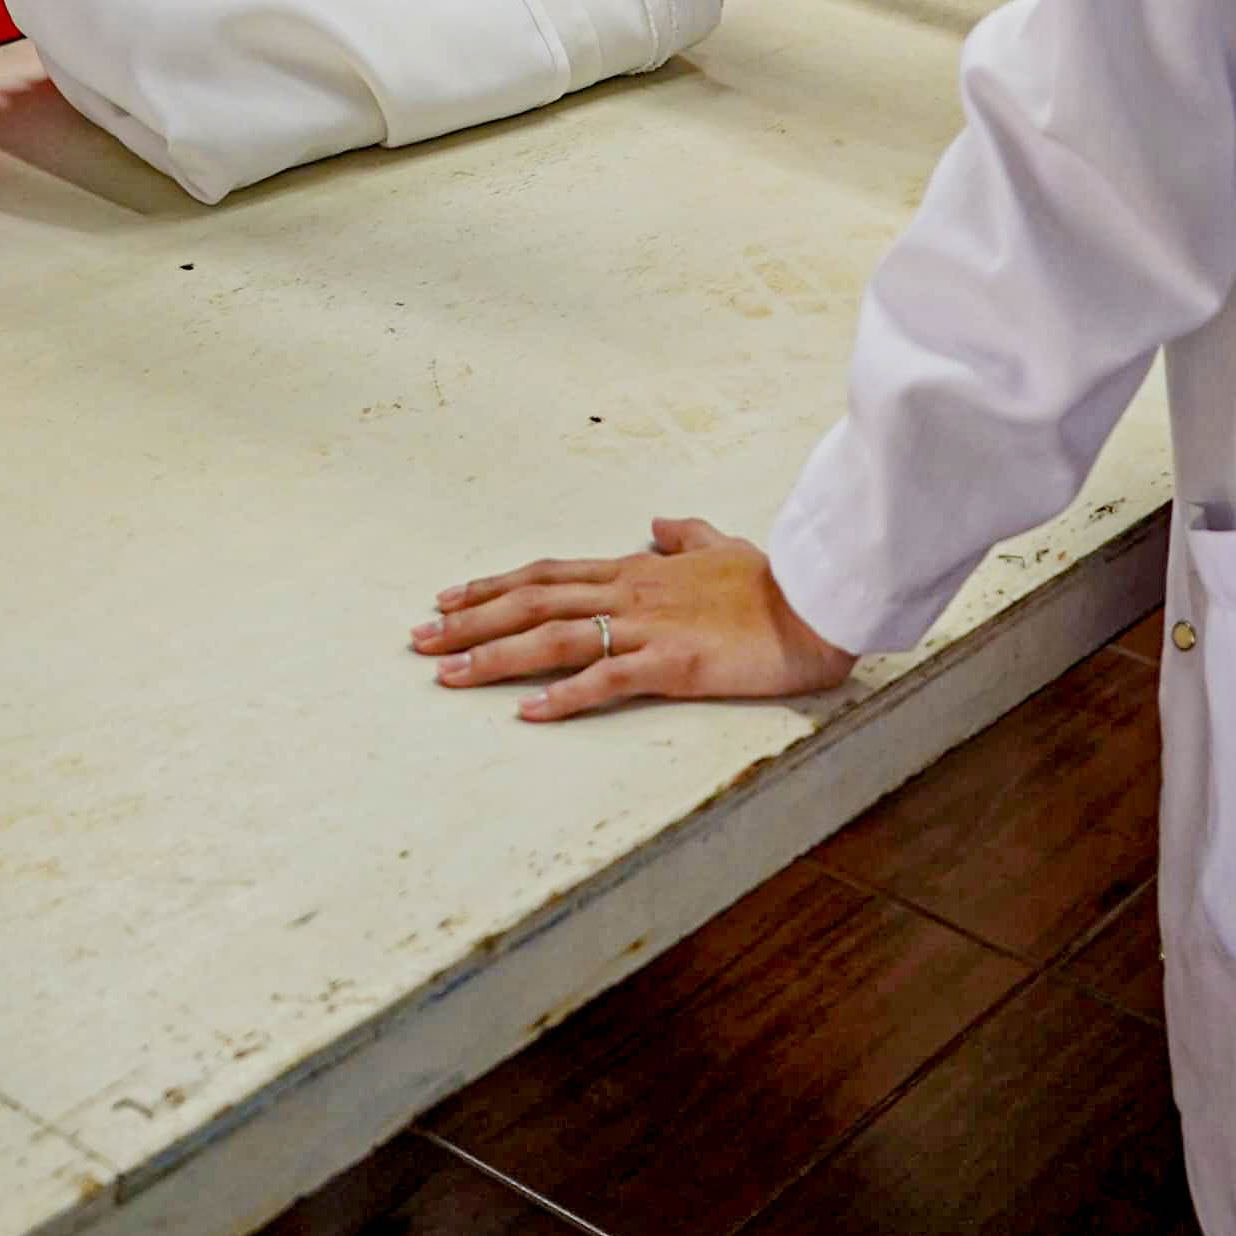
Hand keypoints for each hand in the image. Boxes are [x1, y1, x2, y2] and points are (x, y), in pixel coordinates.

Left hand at [413, 514, 856, 719]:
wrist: (816, 601)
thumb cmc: (773, 580)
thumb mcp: (723, 545)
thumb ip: (685, 534)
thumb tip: (658, 522)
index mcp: (637, 570)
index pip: (548, 574)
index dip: (493, 586)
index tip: (448, 598)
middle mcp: (629, 592)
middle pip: (532, 601)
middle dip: (470, 621)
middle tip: (418, 638)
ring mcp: (647, 626)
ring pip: (554, 637)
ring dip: (494, 656)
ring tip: (446, 673)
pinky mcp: (672, 663)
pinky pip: (607, 679)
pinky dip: (563, 696)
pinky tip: (526, 713)